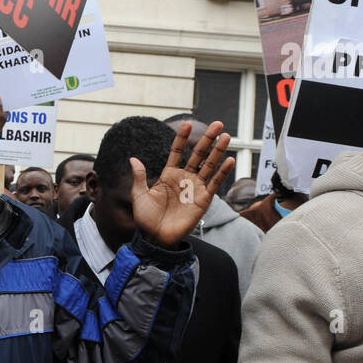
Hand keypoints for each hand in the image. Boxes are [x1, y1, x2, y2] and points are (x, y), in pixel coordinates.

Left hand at [130, 120, 233, 247]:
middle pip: (198, 154)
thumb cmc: (146, 218)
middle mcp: (184, 178)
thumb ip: (139, 177)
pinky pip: (215, 183)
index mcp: (168, 174)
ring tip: (226, 136)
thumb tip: (133, 158)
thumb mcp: (139, 195)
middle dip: (207, 139)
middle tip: (217, 124)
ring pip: (209, 165)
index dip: (182, 138)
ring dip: (218, 151)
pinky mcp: (203, 200)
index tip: (187, 123)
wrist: (155, 238)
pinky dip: (222, 172)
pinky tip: (229, 160)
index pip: (178, 151)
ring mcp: (195, 188)